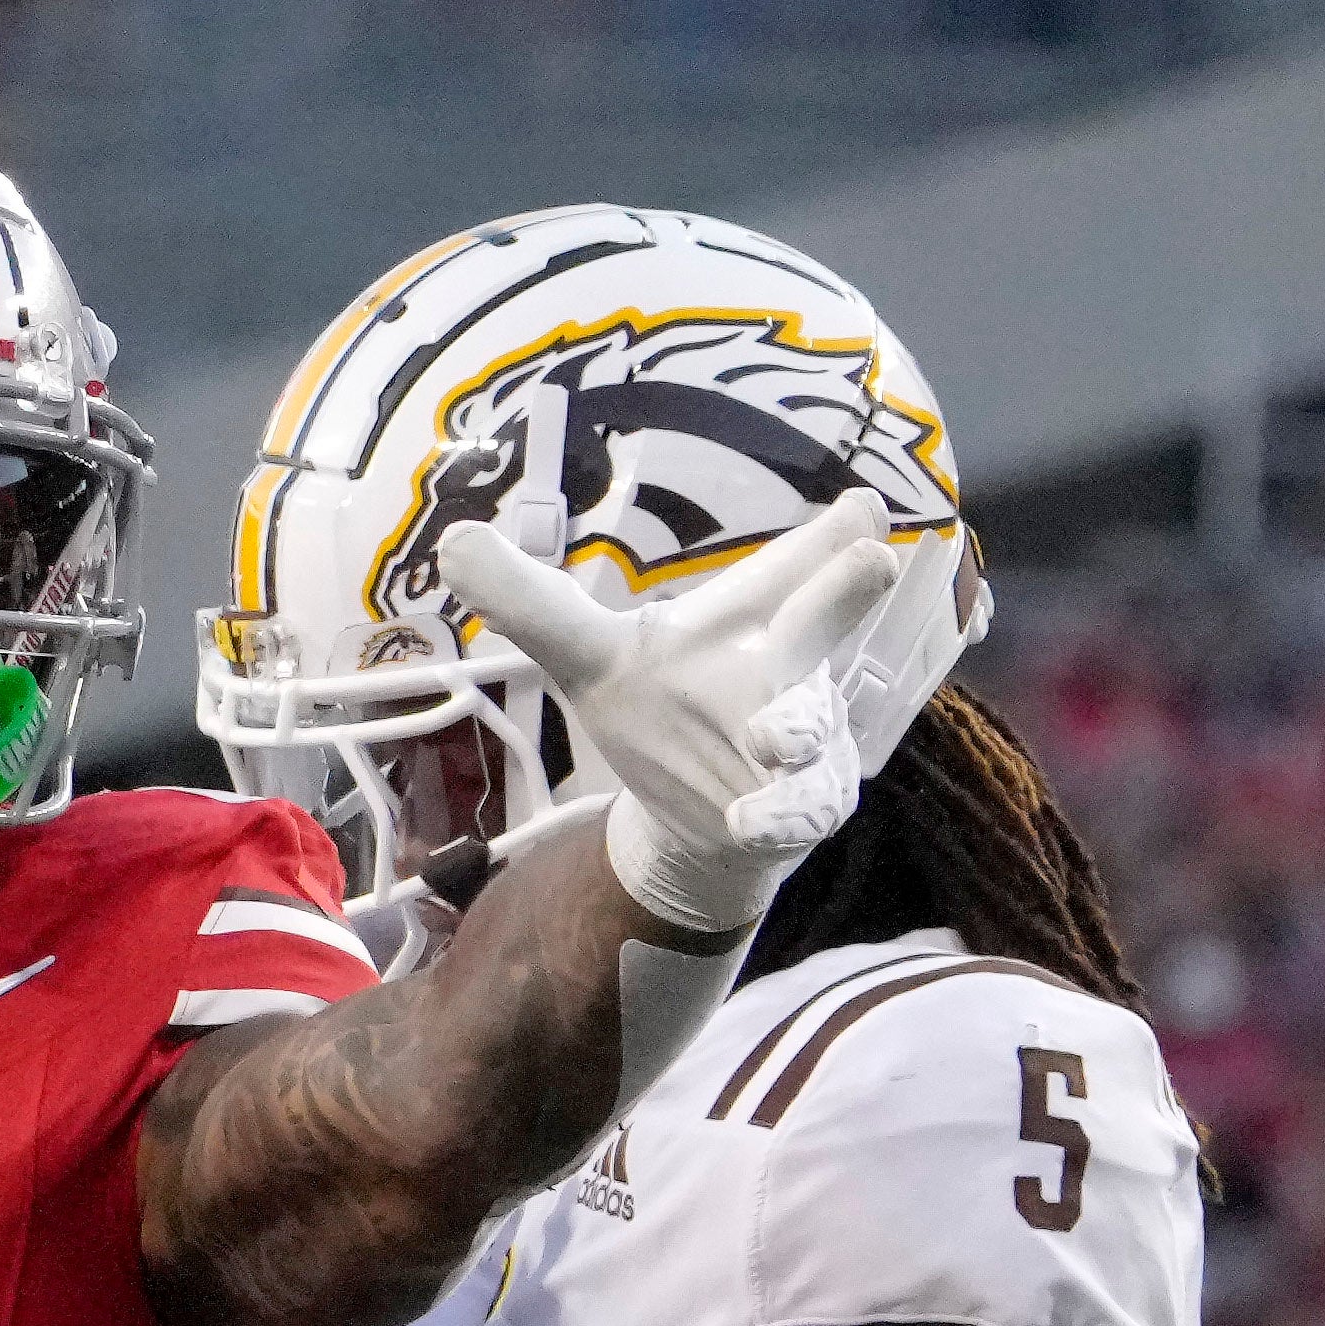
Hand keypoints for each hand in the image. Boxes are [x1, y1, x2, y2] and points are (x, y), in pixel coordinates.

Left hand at [441, 488, 899, 932]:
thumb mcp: (587, 653)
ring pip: (807, 724)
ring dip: (796, 726)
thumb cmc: (662, 708)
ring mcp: (798, 735)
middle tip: (871, 556)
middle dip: (842, 591)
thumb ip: (529, 599)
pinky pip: (799, 809)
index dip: (822, 540)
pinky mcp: (801, 804)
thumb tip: (454, 540)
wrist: (705, 820)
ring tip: (770, 736)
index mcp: (738, 619)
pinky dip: (777, 815)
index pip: (779, 570)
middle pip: (813, 621)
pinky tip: (750, 822)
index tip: (866, 504)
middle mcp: (778, 666)